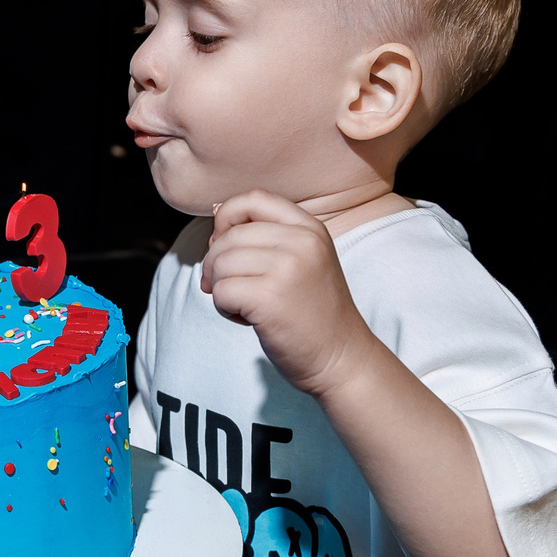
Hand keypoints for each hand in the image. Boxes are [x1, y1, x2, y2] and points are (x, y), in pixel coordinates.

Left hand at [198, 191, 380, 398]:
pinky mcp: (270, 298)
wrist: (341, 358)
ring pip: (221, 263)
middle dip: (217, 264)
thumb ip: (266, 237)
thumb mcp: (302, 260)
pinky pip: (221, 291)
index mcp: (310, 228)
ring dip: (222, 288)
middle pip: (230, 235)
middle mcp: (302, 242)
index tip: (225, 245)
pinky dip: (225, 308)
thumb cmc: (313, 312)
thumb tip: (215, 221)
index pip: (253, 198)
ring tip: (247, 306)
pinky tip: (248, 319)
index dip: (227, 218)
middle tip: (231, 288)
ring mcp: (288, 268)